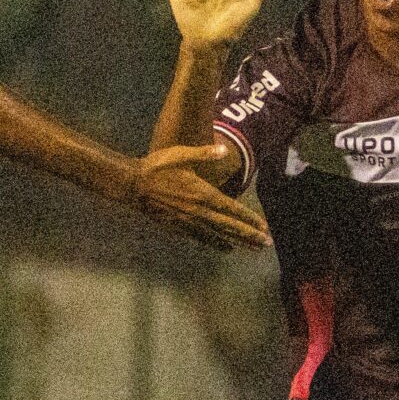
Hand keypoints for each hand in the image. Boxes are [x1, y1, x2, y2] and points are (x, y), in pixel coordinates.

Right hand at [129, 143, 270, 251]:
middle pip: (229, 226)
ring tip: (253, 249)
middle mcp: (198, 211)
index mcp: (202, 193)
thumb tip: (224, 149)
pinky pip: (202, 238)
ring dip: (237, 242)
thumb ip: (204, 153)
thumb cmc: (156, 167)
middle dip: (249, 235)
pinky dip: (216, 244)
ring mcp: (188, 221)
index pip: (232, 209)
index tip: (264, 227)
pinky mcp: (179, 227)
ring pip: (218, 235)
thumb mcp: (180, 155)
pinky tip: (227, 248)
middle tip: (266, 244)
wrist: (132, 185)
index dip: (249, 219)